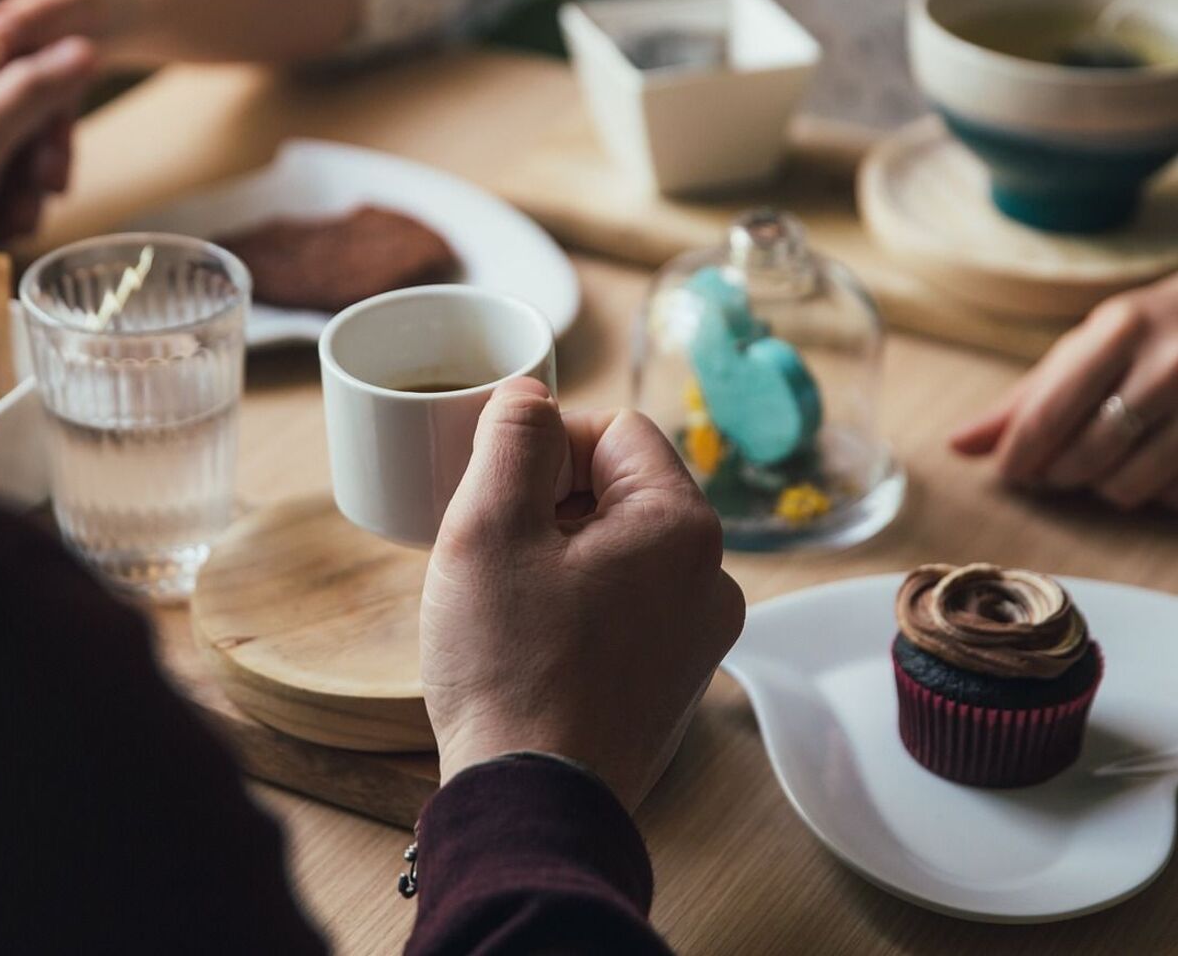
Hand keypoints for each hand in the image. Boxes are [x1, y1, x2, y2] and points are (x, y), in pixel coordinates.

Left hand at [0, 38, 95, 265]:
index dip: (49, 116)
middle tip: (38, 201)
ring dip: (19, 194)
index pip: (22, 67)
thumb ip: (32, 90)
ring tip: (10, 227)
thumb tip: (84, 45)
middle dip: (33, 167)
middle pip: (17, 116)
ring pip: (4, 153)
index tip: (51, 161)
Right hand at [422, 378, 744, 812]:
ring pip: (619, 545)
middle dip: (550, 498)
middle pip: (621, 487)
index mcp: (682, 526)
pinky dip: (578, 598)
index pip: (615, 430)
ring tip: (506, 594)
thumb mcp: (489, 526)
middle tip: (493, 544)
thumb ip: (512, 436)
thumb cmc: (510, 665)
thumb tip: (529, 393)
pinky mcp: (674, 677)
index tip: (498, 487)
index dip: (547, 443)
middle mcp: (711, 576)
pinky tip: (530, 635)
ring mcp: (699, 633)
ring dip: (560, 549)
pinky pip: (626, 600)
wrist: (532, 806)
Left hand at [952, 274, 1177, 510]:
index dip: (1020, 453)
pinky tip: (1149, 466)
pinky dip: (1152, 492)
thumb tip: (957, 446)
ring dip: (1104, 487)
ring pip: (1131, 484)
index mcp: (1121, 331)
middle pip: (1087, 454)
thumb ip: (1025, 398)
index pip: (1050, 411)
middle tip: (1053, 470)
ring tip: (1101, 466)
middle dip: (1058, 474)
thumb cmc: (1148, 334)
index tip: (1009, 472)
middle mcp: (1170, 365)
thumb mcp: (1089, 346)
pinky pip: (1172, 495)